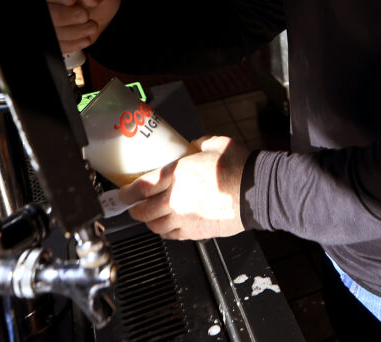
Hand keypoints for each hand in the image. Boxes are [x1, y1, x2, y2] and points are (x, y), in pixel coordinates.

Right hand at [40, 0, 120, 53]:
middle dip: (64, 16)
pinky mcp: (53, 34)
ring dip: (71, 32)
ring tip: (92, 26)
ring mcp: (48, 15)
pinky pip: (54, 44)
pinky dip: (71, 44)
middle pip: (43, 9)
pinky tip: (86, 38)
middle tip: (85, 15)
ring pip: (49, 29)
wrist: (102, 6)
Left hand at [121, 136, 251, 239]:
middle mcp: (176, 200)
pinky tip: (171, 224)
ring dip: (150, 221)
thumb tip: (190, 147)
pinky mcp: (197, 232)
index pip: (142, 187)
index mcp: (178, 175)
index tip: (122, 194)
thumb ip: (197, 145)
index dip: (127, 193)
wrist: (258, 191)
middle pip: (143, 211)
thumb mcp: (216, 144)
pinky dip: (167, 231)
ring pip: (156, 226)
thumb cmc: (240, 167)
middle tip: (135, 205)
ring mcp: (186, 219)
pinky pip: (173, 236)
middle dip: (136, 209)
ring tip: (153, 215)